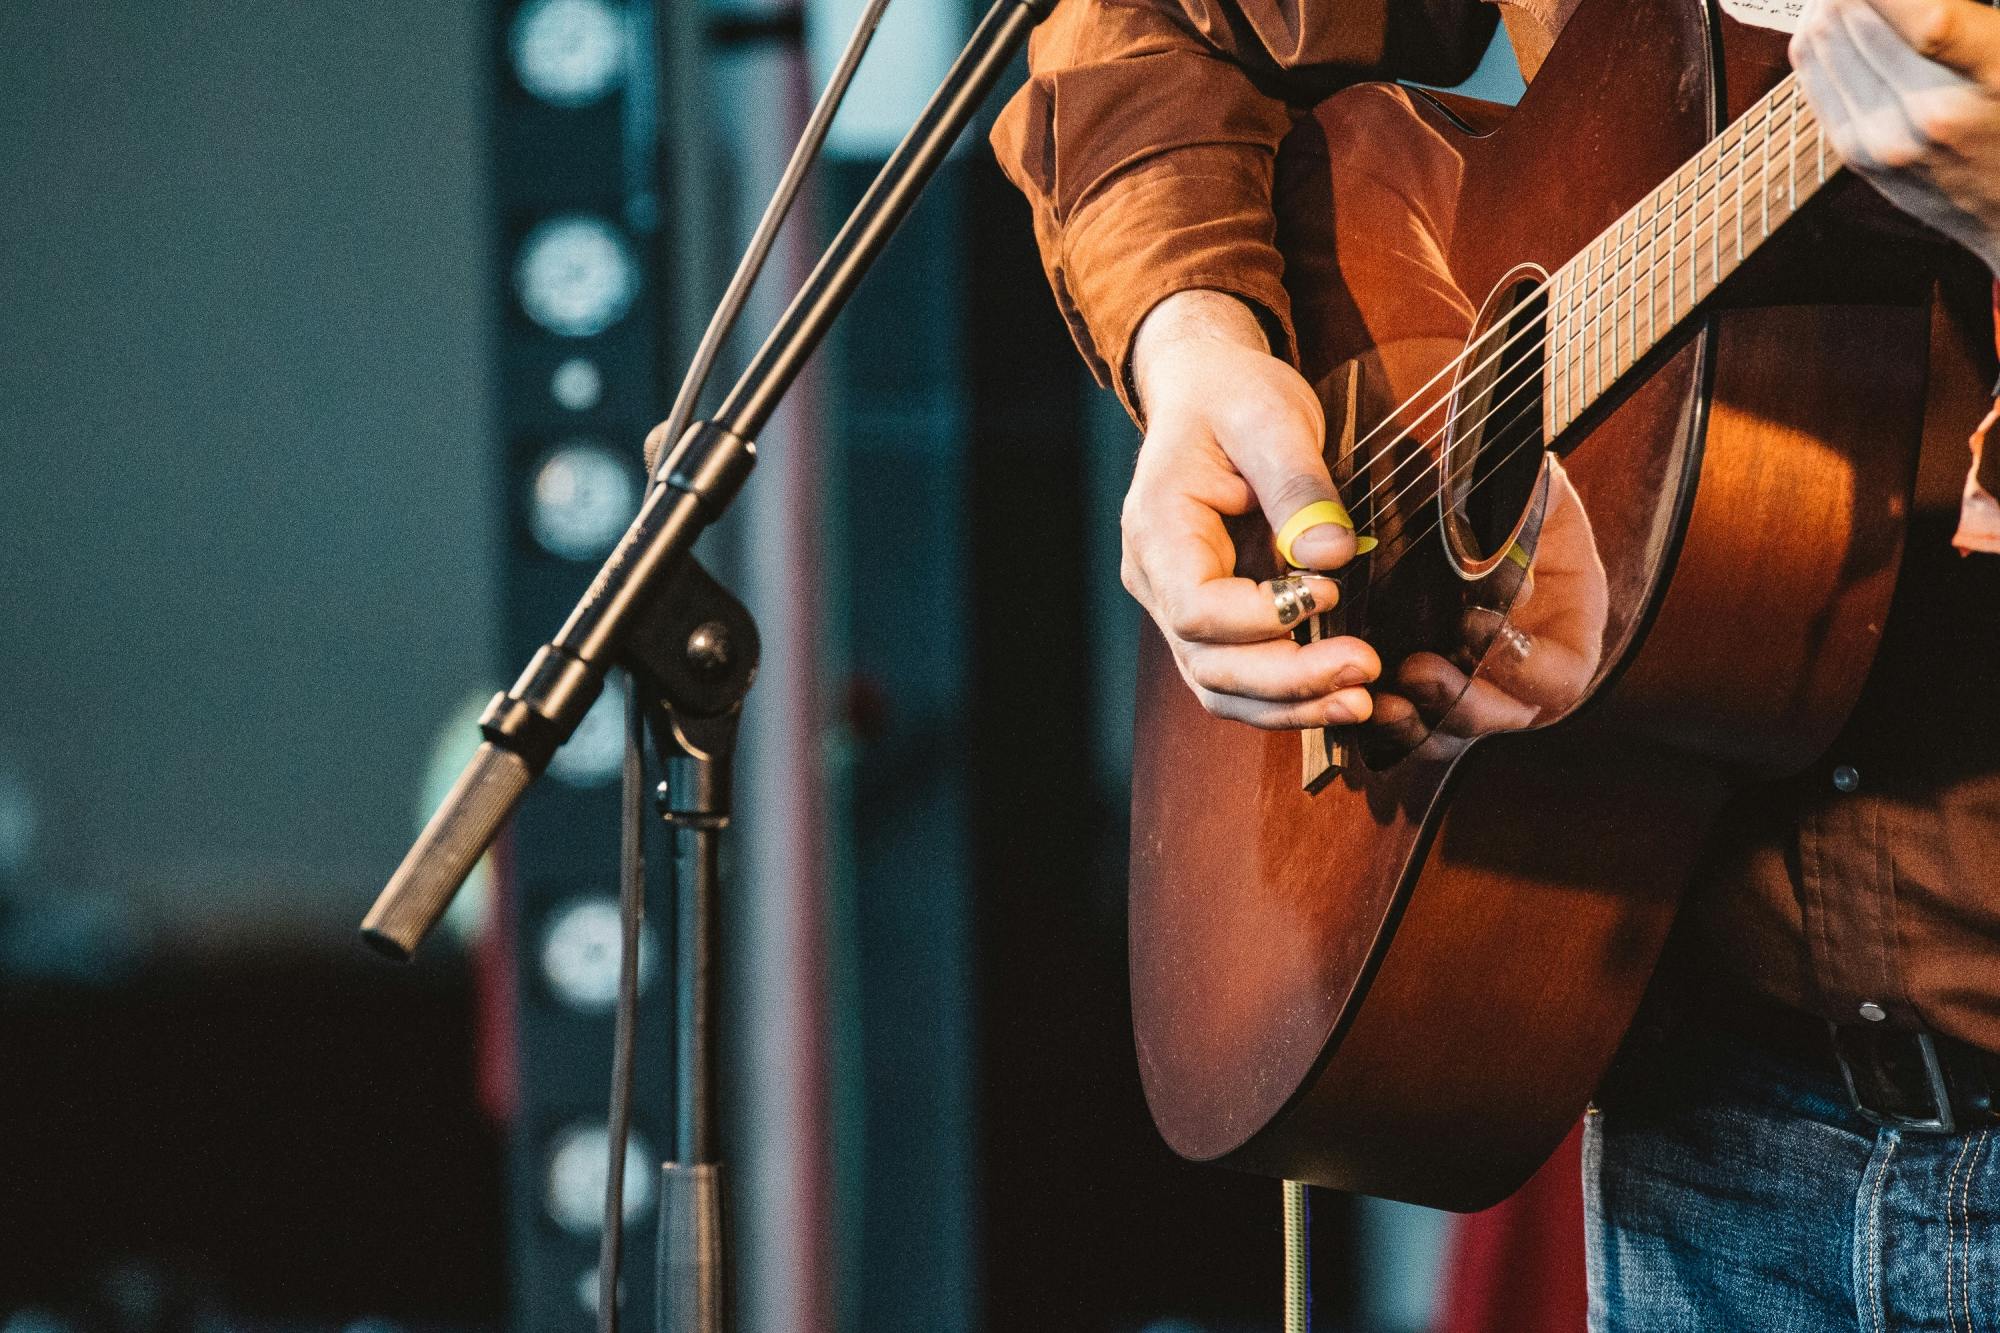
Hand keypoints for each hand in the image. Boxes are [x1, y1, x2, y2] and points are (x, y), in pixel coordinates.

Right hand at [1123, 290, 1379, 729]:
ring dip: (1289, 704)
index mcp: (1158, 527)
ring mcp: (1176, 605)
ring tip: (1360, 701)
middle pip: (1208, 661)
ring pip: (1219, 686)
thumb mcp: (1271, 419)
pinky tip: (1338, 697)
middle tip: (1364, 671)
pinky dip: (1285, 698)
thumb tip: (1333, 555)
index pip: (1196, 606)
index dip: (1261, 617)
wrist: (1208, 392)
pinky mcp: (1209, 619)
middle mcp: (1155, 578)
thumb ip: (1299, 487)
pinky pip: (1236, 678)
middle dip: (1287, 678)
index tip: (1328, 591)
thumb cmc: (1233, 397)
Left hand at [1792, 0, 1999, 274]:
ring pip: (1820, 39)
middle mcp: (1927, 114)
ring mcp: (1882, 140)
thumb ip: (1965, 17)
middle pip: (1853, 15)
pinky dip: (1817, 33)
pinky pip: (1811, 74)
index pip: (1925, 16)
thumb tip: (1921, 3)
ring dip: (1831, 0)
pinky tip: (1839, 16)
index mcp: (1992, 77)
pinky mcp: (1854, 154)